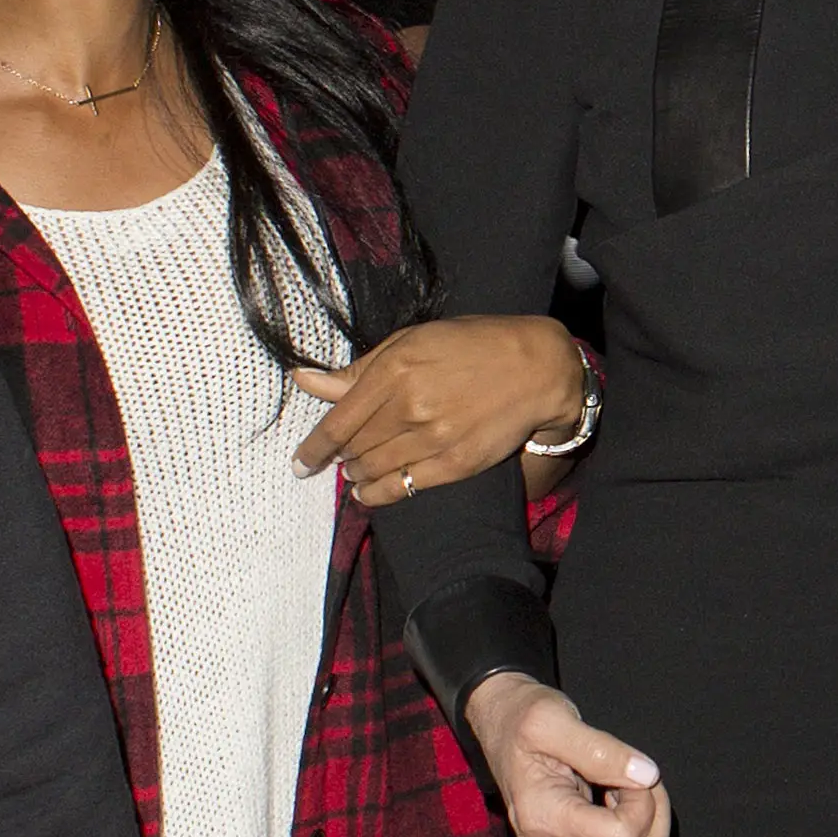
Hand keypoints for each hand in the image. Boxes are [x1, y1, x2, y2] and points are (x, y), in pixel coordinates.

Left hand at [292, 318, 589, 506]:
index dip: (313, 447)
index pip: (338, 422)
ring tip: (355, 472)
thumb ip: (358, 368)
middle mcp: (410, 406)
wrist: (537, 369)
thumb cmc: (472, 346)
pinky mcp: (456, 464)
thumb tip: (304, 379)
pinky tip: (368, 492)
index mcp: (395, 370)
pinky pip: (403, 487)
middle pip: (354, 448)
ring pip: (374, 469)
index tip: (300, 461)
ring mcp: (434, 438)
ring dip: (358, 475)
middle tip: (338, 459)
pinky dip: (378, 494)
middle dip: (340, 457)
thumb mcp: (411, 342)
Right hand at [467, 671, 671, 836]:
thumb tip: (646, 776)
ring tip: (621, 789)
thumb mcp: (556, 719)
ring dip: (644, 826)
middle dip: (653, 820)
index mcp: (543, 819)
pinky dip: (629, 831)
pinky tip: (610, 802)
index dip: (643, 804)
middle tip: (635, 781)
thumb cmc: (522, 721)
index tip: (629, 772)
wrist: (499, 730)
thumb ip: (602, 750)